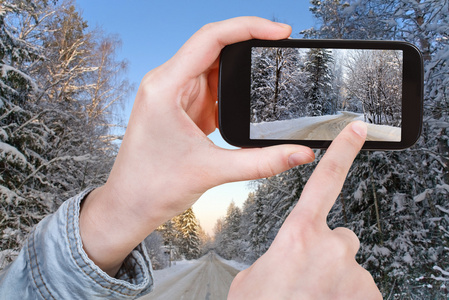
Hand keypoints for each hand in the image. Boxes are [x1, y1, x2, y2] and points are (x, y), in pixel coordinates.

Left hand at [79, 17, 314, 275]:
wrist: (130, 205)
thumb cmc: (152, 186)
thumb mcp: (213, 171)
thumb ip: (262, 162)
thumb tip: (300, 153)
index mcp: (165, 87)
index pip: (211, 38)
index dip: (249, 27)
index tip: (280, 31)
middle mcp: (166, 83)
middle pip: (213, 46)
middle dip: (250, 43)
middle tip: (281, 47)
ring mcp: (173, 94)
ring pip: (213, 66)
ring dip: (241, 68)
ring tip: (271, 70)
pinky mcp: (181, 107)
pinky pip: (211, 86)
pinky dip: (232, 88)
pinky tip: (249, 95)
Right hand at [228, 121, 381, 299]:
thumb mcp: (254, 276)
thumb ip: (278, 257)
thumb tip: (288, 261)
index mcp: (299, 235)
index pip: (325, 180)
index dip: (342, 151)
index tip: (357, 130)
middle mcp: (333, 248)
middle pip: (339, 236)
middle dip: (328, 251)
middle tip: (307, 277)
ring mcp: (355, 275)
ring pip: (349, 267)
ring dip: (336, 280)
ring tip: (312, 297)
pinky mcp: (370, 296)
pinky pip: (360, 291)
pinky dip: (347, 298)